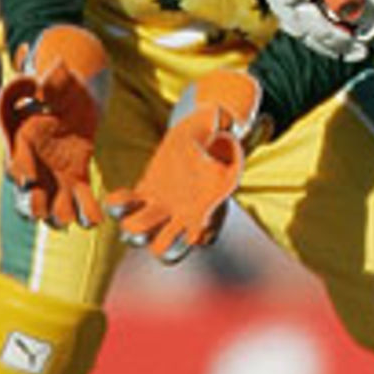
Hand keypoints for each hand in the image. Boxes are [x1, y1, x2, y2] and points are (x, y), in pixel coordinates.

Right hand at [0, 25, 108, 228]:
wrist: (77, 97)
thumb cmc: (63, 86)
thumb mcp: (59, 81)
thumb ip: (53, 81)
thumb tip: (52, 74)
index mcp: (23, 141)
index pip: (16, 162)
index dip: (21, 170)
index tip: (29, 178)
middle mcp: (35, 165)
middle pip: (26, 195)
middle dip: (33, 204)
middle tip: (43, 212)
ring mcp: (55, 176)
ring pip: (51, 206)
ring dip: (58, 215)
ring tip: (68, 219)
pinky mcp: (76, 179)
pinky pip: (80, 201)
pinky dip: (86, 212)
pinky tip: (95, 218)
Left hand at [104, 72, 262, 263]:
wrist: (203, 138)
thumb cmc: (223, 143)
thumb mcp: (235, 138)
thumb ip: (245, 135)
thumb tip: (253, 123)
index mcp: (208, 213)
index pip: (204, 238)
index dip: (198, 235)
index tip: (198, 220)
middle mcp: (183, 219)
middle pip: (169, 250)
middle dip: (161, 244)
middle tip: (158, 227)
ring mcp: (161, 210)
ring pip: (142, 236)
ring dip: (135, 228)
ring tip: (133, 210)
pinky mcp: (144, 193)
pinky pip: (125, 208)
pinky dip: (120, 204)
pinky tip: (122, 194)